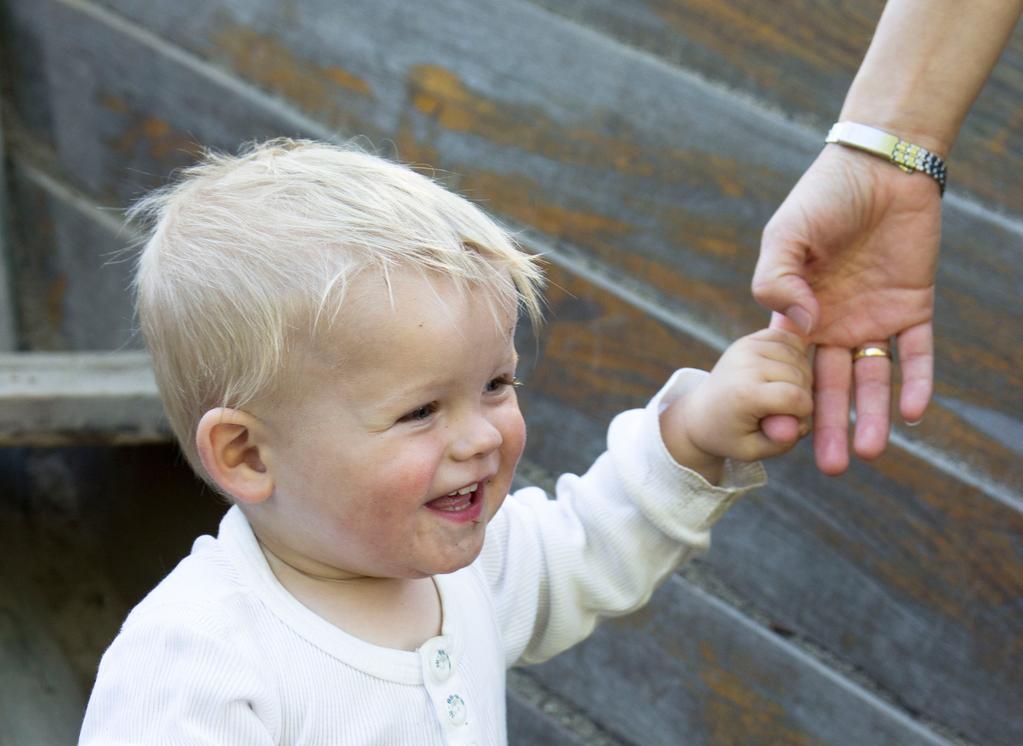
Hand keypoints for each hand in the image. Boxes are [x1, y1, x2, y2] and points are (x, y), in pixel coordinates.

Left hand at [660, 329, 812, 482]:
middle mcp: (746, 364)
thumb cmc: (730, 435)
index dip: (802, 413)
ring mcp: (747, 347)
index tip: (790, 421)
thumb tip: (799, 425)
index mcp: (745, 393)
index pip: (797, 398)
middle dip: (803, 394)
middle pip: (801, 375)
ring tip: (784, 391)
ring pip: (799, 354)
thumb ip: (779, 442)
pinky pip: (789, 338)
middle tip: (786, 409)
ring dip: (801, 374)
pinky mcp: (750, 339)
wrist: (701, 414)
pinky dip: (795, 353)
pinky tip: (785, 371)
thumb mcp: (752, 451)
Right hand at [752, 145, 938, 474]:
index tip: (782, 437)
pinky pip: (916, 352)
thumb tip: (799, 328)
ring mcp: (874, 318)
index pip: (790, 368)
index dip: (787, 403)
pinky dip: (916, 381)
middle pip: (830, 385)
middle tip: (828, 468)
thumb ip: (776, 278)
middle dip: (828, 427)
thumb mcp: (784, 235)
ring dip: (872, 415)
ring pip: (873, 378)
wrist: (881, 166)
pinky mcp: (913, 306)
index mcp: (797, 312)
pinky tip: (915, 413)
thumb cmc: (823, 197)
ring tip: (870, 453)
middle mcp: (834, 323)